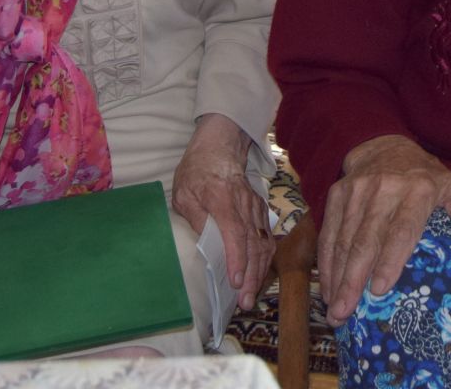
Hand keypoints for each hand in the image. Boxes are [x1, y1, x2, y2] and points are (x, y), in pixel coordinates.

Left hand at [171, 114, 275, 309]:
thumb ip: (196, 217)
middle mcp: (245, 206)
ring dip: (259, 272)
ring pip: (263, 244)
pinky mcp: (260, 211)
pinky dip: (263, 260)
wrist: (220, 148)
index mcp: (223, 200)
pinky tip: (258, 276)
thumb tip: (205, 243)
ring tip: (251, 295)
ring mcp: (256, 209)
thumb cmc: (197, 172)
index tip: (235, 282)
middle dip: (250, 276)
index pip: (234, 234)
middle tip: (244, 302)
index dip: (236, 260)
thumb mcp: (185, 194)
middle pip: (253, 245)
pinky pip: (266, 238)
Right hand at [318, 134, 450, 325]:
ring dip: (336, 277)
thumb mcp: (450, 183)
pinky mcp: (337, 195)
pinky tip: (326, 287)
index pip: (402, 229)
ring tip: (334, 309)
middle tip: (345, 312)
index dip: (390, 260)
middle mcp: (384, 189)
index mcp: (416, 189)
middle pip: (366, 239)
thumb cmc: (422, 175)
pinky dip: (326, 262)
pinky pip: (328, 232)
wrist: (383, 145)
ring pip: (343, 239)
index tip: (380, 290)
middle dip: (354, 279)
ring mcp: (357, 191)